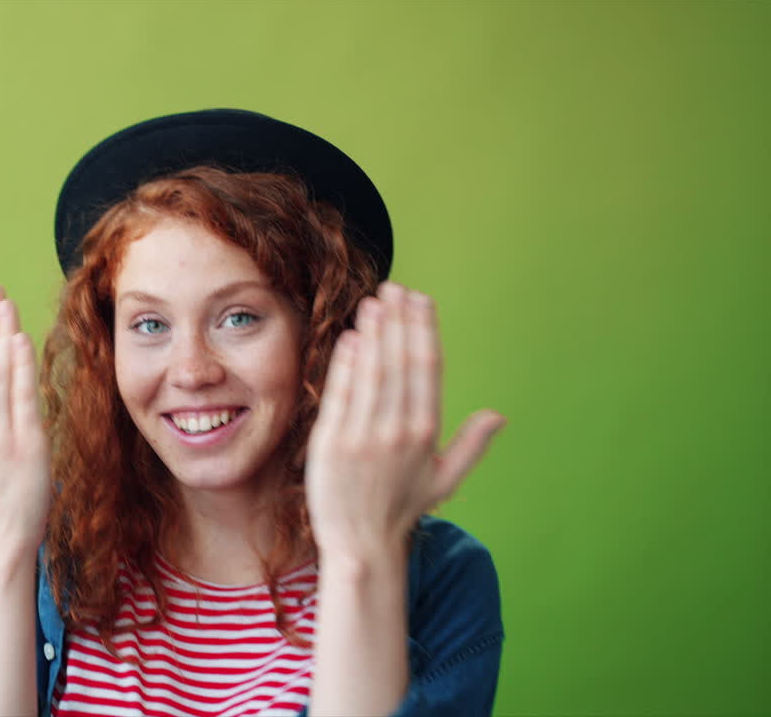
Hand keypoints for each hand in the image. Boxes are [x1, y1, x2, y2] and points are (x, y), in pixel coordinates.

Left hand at [305, 281, 505, 558]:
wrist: (361, 544)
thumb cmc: (401, 509)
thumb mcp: (445, 479)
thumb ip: (473, 444)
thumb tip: (500, 415)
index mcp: (427, 433)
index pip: (427, 367)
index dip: (423, 329)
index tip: (419, 299)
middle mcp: (398, 431)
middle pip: (399, 361)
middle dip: (397, 320)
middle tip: (393, 287)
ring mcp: (363, 437)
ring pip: (370, 372)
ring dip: (372, 332)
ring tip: (373, 302)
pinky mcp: (331, 444)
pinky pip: (340, 395)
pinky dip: (345, 364)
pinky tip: (351, 337)